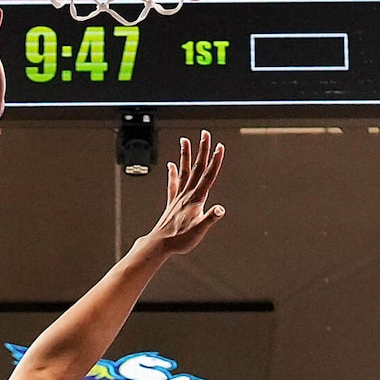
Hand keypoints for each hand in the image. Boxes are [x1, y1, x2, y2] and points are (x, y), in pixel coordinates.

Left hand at [135, 131, 228, 257]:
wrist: (159, 244)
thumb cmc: (179, 240)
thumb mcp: (199, 230)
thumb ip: (210, 219)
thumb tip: (220, 209)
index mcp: (196, 199)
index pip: (208, 176)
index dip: (215, 161)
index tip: (220, 146)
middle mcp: (187, 194)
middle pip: (197, 168)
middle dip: (202, 150)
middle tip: (205, 134)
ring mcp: (178, 197)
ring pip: (184, 171)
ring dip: (185, 155)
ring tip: (185, 140)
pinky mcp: (172, 203)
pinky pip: (173, 183)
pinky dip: (173, 173)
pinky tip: (171, 164)